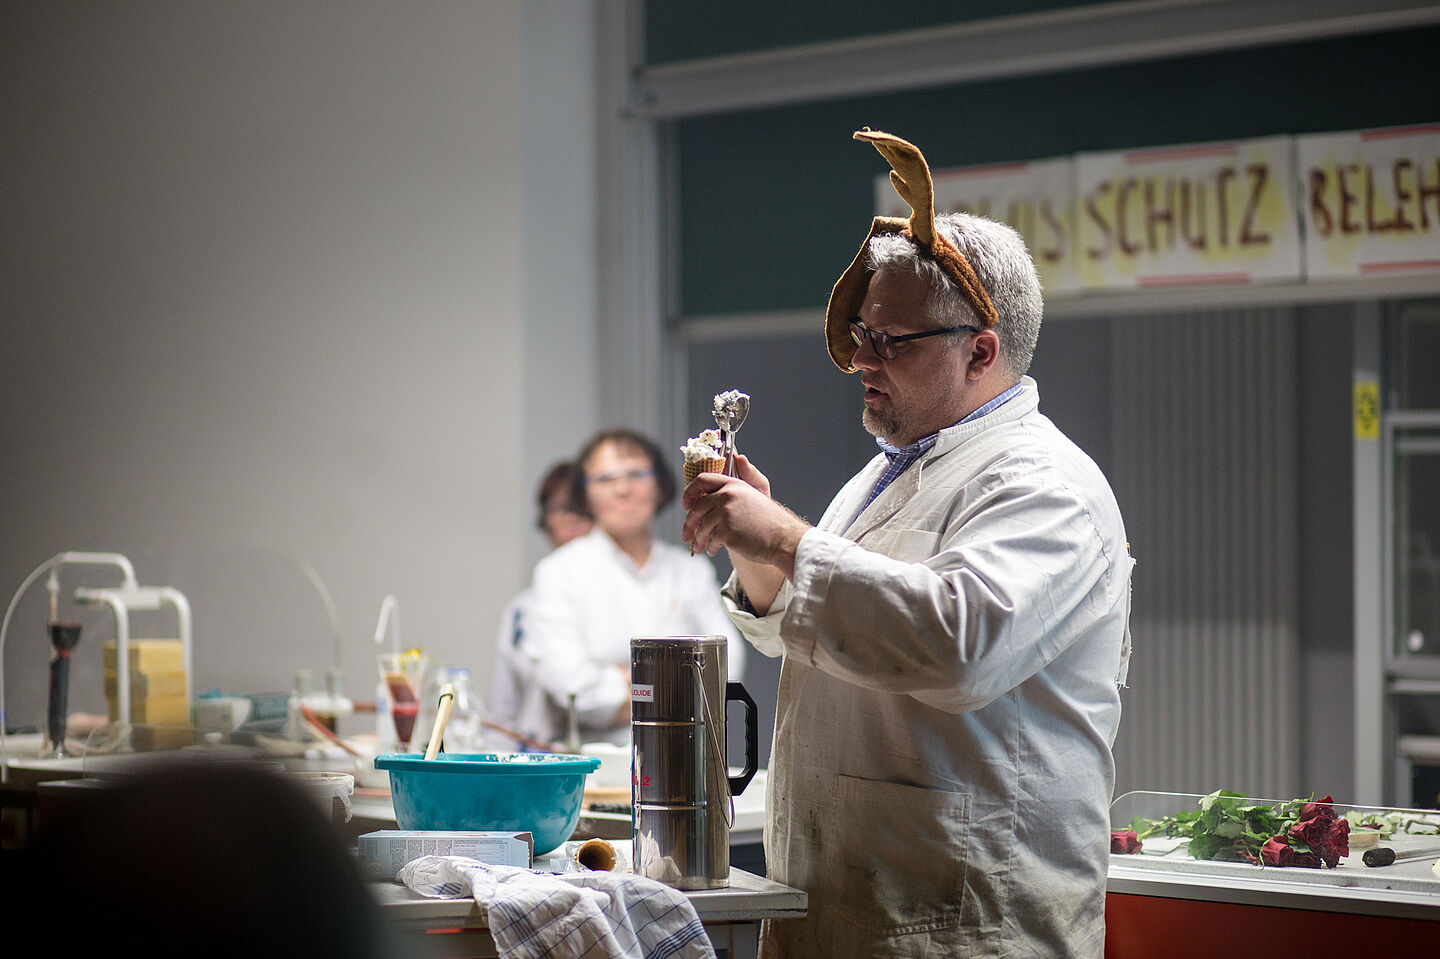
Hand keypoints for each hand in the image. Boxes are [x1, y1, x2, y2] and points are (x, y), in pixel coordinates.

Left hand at [681, 454, 808, 575]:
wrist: (783, 539)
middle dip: (688, 524)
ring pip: (701, 527)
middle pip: (696, 508)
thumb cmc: (769, 521)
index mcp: (733, 484)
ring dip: (699, 540)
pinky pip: (710, 541)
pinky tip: (713, 551)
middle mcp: (727, 496)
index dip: (689, 492)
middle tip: (686, 535)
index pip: (702, 480)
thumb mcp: (754, 495)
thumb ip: (737, 485)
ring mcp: (726, 514)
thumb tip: (726, 472)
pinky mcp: (727, 532)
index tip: (686, 505)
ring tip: (701, 547)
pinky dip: (709, 547)